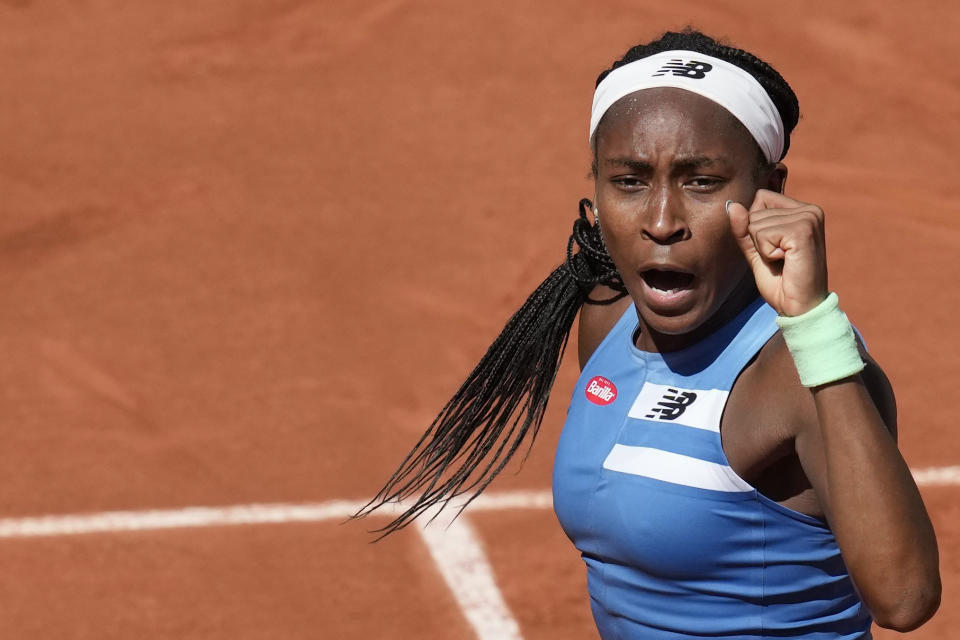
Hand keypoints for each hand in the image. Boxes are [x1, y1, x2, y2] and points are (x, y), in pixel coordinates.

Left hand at [727, 190, 827, 316]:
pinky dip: (766, 253)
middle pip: (755, 211)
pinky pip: (763, 234)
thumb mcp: (756, 251)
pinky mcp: (803, 231)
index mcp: (803, 210)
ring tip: (783, 261)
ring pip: (756, 223)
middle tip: (780, 259)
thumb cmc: (780, 281)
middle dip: (758, 240)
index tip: (775, 248)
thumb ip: (744, 229)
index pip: (761, 198)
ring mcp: (809, 218)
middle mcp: (810, 210)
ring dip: (763, 249)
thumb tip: (731, 204)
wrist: (798, 307)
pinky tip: (785, 262)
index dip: (756, 227)